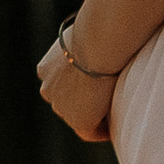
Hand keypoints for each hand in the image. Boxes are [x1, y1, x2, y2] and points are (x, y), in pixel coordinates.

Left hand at [37, 19, 116, 144]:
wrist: (98, 42)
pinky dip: (103, 132)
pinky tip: (118, 125)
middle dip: (85, 104)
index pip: (61, 85)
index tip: (97, 86)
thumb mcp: (84, 32)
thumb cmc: (98, 30)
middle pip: (68, 103)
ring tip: (117, 114)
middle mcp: (48, 90)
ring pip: (79, 117)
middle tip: (109, 102)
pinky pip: (91, 132)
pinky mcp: (78, 121)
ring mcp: (61, 108)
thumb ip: (85, 41)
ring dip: (95, 117)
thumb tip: (101, 33)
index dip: (79, 87)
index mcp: (45, 69)